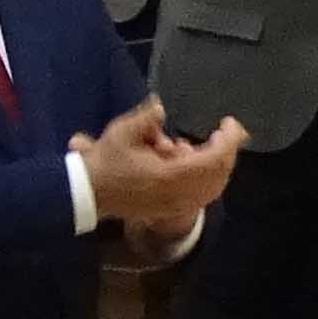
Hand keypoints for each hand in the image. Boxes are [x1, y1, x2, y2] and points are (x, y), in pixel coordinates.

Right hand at [77, 100, 242, 229]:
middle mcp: (180, 195)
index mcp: (171, 177)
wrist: (88, 194)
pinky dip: (204, 178)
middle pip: (219, 174)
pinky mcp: (171, 210)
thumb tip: (161, 108)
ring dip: (214, 165)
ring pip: (212, 187)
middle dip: (226, 151)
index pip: (215, 159)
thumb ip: (147, 118)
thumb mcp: (122, 132)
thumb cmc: (105, 163)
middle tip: (223, 132)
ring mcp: (176, 206)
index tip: (229, 122)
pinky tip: (186, 162)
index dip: (229, 140)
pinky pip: (200, 196)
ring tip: (194, 145)